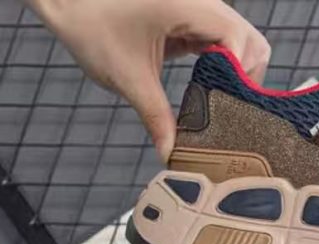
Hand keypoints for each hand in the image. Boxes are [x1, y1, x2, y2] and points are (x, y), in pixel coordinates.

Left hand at [32, 0, 269, 159]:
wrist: (68, 1)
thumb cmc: (92, 26)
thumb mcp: (128, 78)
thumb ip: (155, 117)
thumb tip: (171, 153)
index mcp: (188, 6)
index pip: (240, 41)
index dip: (243, 76)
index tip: (231, 109)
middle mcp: (199, 2)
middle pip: (249, 40)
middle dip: (245, 77)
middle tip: (228, 111)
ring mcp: (195, 7)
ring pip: (237, 40)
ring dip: (233, 72)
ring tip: (217, 104)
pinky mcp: (187, 16)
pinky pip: (218, 40)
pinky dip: (219, 64)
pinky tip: (205, 88)